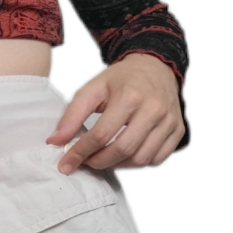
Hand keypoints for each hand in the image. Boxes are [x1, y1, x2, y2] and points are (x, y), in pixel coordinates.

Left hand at [47, 57, 185, 174]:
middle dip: (99, 162)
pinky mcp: (177, 130)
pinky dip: (138, 162)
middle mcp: (153, 108)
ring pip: (140, 159)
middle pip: (122, 150)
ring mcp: (168, 120)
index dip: (81, 153)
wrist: (156, 67)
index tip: (66, 164)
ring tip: (105, 157)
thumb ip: (72, 114)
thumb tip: (55, 142)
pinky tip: (126, 153)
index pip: (101, 134)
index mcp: (130, 95)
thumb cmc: (122, 80)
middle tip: (86, 162)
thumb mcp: (94, 88)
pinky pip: (156, 159)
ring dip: (118, 164)